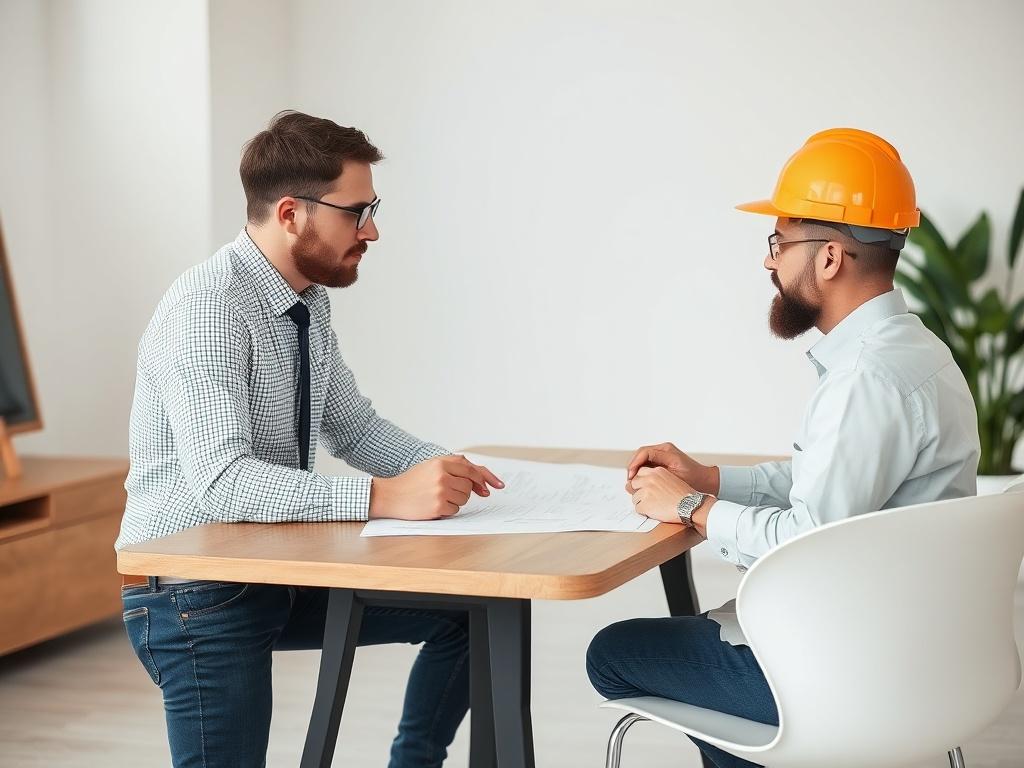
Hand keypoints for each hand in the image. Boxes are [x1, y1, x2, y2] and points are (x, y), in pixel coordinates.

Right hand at [369, 455, 503, 520]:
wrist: (390, 495)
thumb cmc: (412, 482)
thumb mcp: (431, 466)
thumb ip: (454, 467)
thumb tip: (481, 481)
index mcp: (441, 462)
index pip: (471, 469)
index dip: (485, 478)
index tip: (497, 486)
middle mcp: (442, 475)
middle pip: (469, 486)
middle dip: (463, 491)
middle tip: (445, 492)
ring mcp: (440, 491)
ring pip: (464, 499)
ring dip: (455, 501)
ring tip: (436, 497)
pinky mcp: (438, 506)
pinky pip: (455, 511)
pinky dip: (447, 511)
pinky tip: (432, 506)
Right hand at [625, 441, 718, 495]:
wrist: (705, 479)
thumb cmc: (693, 480)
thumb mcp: (674, 478)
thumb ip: (655, 476)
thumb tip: (638, 479)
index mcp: (667, 450)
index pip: (644, 452)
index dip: (634, 464)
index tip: (631, 477)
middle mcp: (664, 449)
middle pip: (641, 454)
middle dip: (633, 467)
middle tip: (630, 481)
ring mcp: (663, 453)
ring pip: (642, 458)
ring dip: (636, 469)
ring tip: (634, 481)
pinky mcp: (663, 459)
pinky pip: (648, 462)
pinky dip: (642, 470)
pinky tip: (641, 480)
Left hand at [629, 466, 713, 537]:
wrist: (691, 506)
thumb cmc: (684, 495)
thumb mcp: (670, 479)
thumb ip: (655, 478)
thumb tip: (639, 483)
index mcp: (656, 472)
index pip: (639, 473)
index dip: (642, 482)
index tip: (645, 487)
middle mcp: (649, 480)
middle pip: (633, 484)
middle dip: (639, 491)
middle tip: (650, 498)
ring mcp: (646, 492)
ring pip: (635, 498)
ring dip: (642, 502)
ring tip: (656, 505)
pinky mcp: (645, 505)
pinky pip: (638, 509)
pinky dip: (645, 512)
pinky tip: (656, 511)